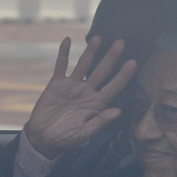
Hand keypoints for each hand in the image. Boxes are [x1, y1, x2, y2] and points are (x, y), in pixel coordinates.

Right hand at [23, 36, 136, 160]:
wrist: (43, 137)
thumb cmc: (66, 138)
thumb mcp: (84, 134)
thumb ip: (100, 123)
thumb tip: (118, 111)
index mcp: (96, 104)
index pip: (113, 88)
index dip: (123, 76)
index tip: (133, 64)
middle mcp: (87, 91)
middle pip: (101, 71)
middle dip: (111, 58)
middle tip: (121, 43)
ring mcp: (72, 86)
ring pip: (83, 65)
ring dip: (90, 51)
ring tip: (98, 38)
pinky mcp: (57, 83)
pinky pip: (61, 66)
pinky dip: (63, 54)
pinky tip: (67, 40)